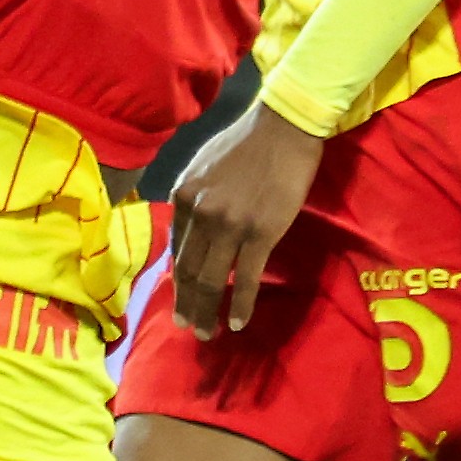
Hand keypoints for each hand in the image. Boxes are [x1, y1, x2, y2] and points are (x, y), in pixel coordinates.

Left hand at [163, 98, 325, 338]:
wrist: (284, 127)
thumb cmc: (246, 143)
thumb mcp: (203, 166)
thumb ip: (194, 199)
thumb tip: (190, 229)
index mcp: (184, 195)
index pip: (176, 248)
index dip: (177, 279)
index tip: (179, 298)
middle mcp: (200, 213)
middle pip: (188, 270)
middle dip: (187, 304)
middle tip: (188, 327)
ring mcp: (229, 225)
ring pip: (211, 280)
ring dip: (207, 312)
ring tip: (206, 333)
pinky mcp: (260, 233)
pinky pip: (245, 279)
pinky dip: (239, 305)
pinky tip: (237, 322)